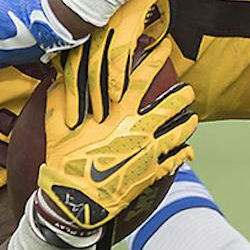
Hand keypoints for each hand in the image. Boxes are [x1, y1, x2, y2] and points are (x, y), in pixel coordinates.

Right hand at [34, 2, 196, 235]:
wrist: (75, 200)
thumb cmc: (65, 161)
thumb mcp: (57, 125)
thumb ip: (60, 98)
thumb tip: (58, 76)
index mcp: (118, 114)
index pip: (141, 80)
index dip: (155, 61)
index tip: (165, 48)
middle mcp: (138, 129)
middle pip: (169, 106)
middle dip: (181, 95)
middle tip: (189, 89)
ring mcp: (148, 152)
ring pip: (178, 132)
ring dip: (187, 123)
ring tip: (193, 117)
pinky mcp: (151, 173)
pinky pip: (174, 160)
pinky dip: (183, 154)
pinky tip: (188, 151)